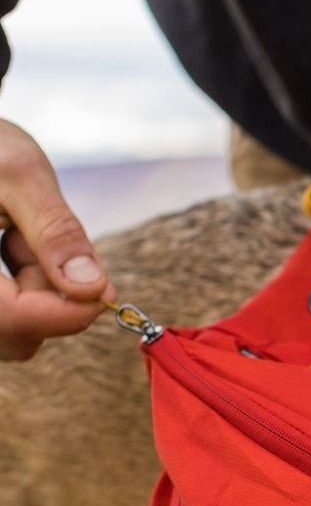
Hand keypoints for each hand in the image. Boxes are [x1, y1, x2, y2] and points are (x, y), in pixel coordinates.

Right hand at [0, 119, 112, 360]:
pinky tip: (13, 242)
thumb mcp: (19, 173)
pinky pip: (8, 313)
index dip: (64, 314)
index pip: (11, 319)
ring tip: (18, 230)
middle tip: (48, 242)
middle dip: (51, 298)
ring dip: (37, 287)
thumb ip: (56, 231)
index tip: (106, 293)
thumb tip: (94, 290)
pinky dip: (24, 284)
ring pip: (15, 327)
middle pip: (15, 332)